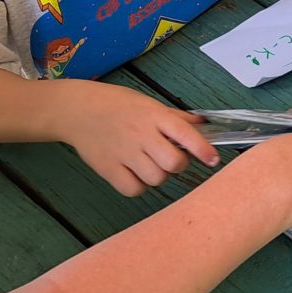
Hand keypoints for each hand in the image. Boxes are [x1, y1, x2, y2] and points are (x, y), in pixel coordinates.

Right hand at [61, 85, 220, 196]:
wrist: (78, 110)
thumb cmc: (117, 104)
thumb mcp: (148, 103)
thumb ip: (175, 117)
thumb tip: (202, 126)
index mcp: (154, 115)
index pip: (185, 134)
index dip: (203, 149)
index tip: (213, 160)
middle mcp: (141, 134)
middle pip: (173, 163)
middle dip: (178, 164)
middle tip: (170, 158)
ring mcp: (124, 153)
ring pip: (156, 179)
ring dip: (158, 175)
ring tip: (148, 163)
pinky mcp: (108, 169)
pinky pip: (134, 189)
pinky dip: (138, 186)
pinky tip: (134, 173)